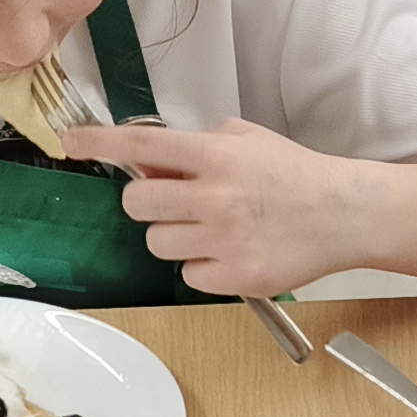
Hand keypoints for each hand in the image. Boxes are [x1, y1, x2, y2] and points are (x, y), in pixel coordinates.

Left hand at [57, 118, 353, 297]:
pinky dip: (202, 266)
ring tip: (213, 229)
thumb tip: (151, 161)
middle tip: (177, 203)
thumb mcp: (246, 139)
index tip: (71, 143)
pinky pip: (189, 275)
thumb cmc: (294, 174)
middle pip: (138, 203)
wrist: (344, 215)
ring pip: (158, 243)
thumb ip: (197, 145)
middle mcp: (216, 196)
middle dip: (148, 203)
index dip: (101, 143)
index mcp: (217, 155)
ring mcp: (224, 240)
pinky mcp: (235, 277)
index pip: (143, 145)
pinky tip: (230, 252)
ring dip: (175, 236)